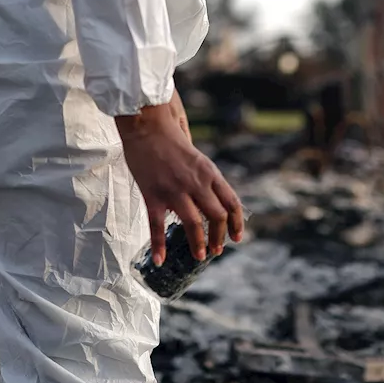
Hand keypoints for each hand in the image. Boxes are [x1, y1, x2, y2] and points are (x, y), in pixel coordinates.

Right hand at [116, 98, 244, 265]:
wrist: (146, 123)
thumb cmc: (169, 135)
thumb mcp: (196, 155)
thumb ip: (203, 175)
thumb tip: (206, 195)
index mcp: (210, 172)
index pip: (231, 202)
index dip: (236, 223)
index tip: (237, 237)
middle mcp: (197, 182)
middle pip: (217, 216)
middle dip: (219, 237)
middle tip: (216, 250)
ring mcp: (175, 190)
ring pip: (193, 224)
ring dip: (198, 243)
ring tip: (199, 256)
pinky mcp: (153, 194)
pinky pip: (157, 226)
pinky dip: (159, 245)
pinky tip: (160, 259)